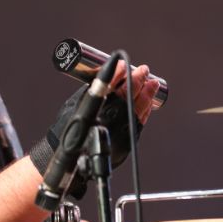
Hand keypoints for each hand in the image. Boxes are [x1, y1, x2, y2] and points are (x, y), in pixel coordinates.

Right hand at [29, 59, 154, 192]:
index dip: (121, 71)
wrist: (71, 157)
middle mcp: (110, 116)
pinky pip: (141, 120)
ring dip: (147, 93)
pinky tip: (148, 102)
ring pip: (140, 107)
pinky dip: (145, 109)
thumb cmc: (70, 128)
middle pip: (129, 93)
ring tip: (152, 84)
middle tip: (143, 70)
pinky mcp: (128, 139)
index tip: (124, 64)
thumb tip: (111, 74)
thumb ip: (93, 90)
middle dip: (138, 79)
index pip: (112, 82)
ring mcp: (121, 129)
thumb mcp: (75, 104)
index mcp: (95, 105)